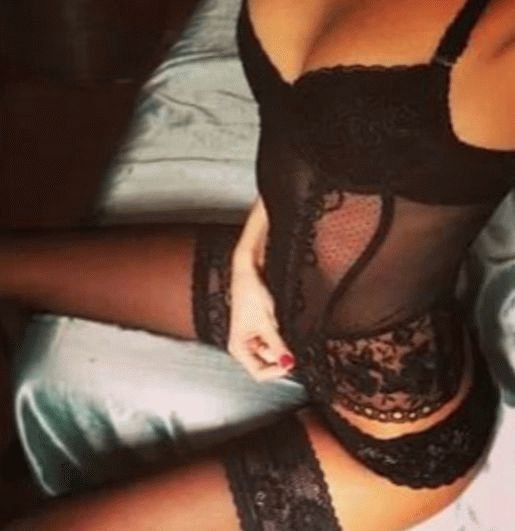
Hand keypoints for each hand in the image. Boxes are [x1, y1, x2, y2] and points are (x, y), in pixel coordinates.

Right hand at [227, 262, 294, 381]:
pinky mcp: (258, 333)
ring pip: (270, 353)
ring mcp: (251, 341)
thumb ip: (277, 346)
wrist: (248, 276)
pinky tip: (273, 324)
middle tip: (285, 342)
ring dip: (277, 344)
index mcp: (238, 348)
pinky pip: (271, 343)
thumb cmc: (249, 295)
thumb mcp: (267, 323)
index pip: (258, 373)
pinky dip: (277, 337)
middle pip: (265, 364)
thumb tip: (288, 363)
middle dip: (277, 354)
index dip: (275, 370)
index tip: (290, 363)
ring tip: (273, 326)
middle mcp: (242, 347)